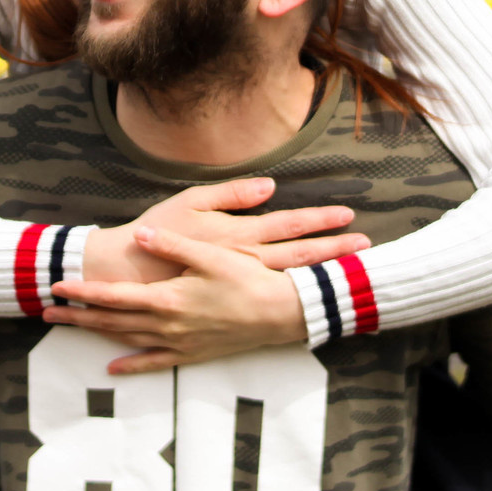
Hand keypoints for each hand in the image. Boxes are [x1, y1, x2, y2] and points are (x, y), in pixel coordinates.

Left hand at [47, 224, 314, 373]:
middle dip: (78, 316)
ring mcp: (178, 343)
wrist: (281, 314)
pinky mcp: (192, 353)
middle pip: (112, 321)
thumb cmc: (249, 280)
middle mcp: (167, 326)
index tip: (58, 286)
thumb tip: (142, 235)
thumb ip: (173, 246)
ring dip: (97, 334)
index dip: (84, 292)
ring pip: (128, 340)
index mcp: (168, 300)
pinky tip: (113, 367)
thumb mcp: (211, 255)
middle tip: (47, 311)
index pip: (115, 297)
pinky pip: (154, 363)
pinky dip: (132, 365)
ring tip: (72, 328)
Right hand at [80, 177, 367, 283]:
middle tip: (365, 246)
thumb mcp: (191, 202)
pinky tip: (310, 303)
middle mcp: (245, 262)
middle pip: (299, 256)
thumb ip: (231, 194)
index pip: (289, 226)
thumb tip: (269, 186)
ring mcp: (239, 285)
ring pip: (289, 280)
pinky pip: (267, 303)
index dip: (320, 221)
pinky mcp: (230, 300)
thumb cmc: (156, 233)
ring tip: (349, 273)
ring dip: (321, 275)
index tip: (349, 217)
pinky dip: (292, 302)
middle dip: (334, 251)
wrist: (126, 274)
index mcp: (237, 235)